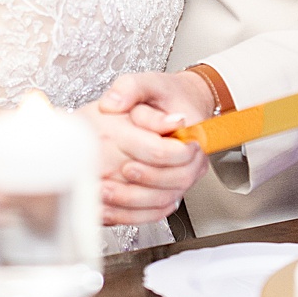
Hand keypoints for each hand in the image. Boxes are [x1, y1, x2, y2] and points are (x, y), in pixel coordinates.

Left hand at [78, 72, 215, 225]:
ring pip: (165, 201)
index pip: (177, 156)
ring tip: (103, 197)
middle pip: (175, 183)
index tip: (127, 164)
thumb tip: (112, 103)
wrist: (179, 103)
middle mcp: (193, 159)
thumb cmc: (166, 95)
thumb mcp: (147, 82)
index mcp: (193, 133)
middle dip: (142, 188)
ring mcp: (183, 177)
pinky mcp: (171, 188)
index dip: (153, 163)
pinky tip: (108, 210)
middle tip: (110, 184)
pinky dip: (134, 214)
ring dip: (133, 205)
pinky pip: (157, 210)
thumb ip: (130, 88)